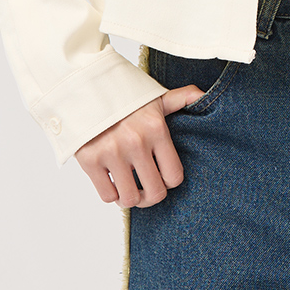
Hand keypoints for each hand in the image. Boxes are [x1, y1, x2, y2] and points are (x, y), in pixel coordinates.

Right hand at [74, 85, 206, 208]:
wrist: (85, 89)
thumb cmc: (124, 98)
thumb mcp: (155, 97)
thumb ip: (182, 98)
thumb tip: (204, 95)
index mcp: (156, 129)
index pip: (174, 176)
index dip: (169, 181)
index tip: (163, 177)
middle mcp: (136, 142)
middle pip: (154, 193)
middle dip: (151, 195)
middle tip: (146, 189)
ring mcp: (112, 153)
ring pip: (130, 199)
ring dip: (130, 197)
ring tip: (129, 186)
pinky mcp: (90, 161)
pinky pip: (107, 196)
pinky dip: (111, 194)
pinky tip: (112, 180)